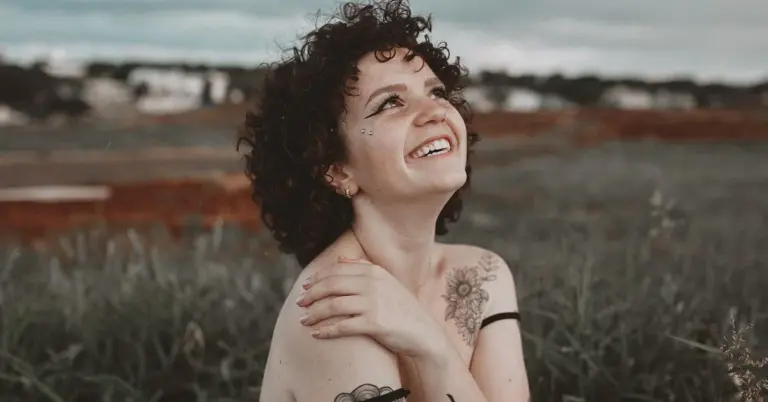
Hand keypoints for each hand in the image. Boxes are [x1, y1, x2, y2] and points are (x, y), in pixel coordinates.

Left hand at [296, 256, 448, 358]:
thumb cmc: (402, 309)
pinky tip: (316, 334)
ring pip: (332, 305)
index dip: (318, 278)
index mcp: (374, 271)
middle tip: (299, 303)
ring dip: (314, 313)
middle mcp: (373, 284)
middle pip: (331, 285)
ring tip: (303, 320)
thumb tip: (341, 258)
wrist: (423, 333)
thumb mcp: (387, 282)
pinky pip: (342, 326)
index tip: (305, 286)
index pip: (337, 270)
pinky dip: (326, 330)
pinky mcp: (374, 323)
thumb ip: (364, 268)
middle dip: (311, 294)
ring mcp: (373, 303)